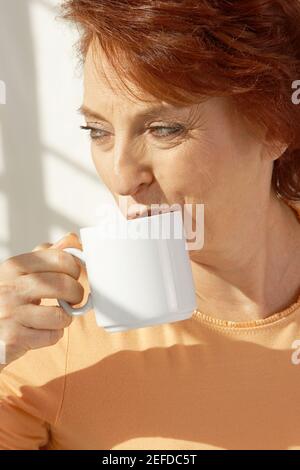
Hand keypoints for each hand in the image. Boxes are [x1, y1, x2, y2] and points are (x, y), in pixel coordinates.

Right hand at [0, 232, 84, 365]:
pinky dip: (54, 334)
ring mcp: (11, 313)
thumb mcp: (21, 272)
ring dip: (65, 317)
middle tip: (73, 298)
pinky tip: (42, 330)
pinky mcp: (14, 337)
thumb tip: (71, 239)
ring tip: (55, 315)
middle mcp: (10, 287)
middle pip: (63, 284)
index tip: (74, 276)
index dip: (75, 268)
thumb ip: (47, 256)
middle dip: (76, 293)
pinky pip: (52, 335)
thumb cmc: (8, 298)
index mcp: (14, 266)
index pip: (59, 258)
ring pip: (60, 314)